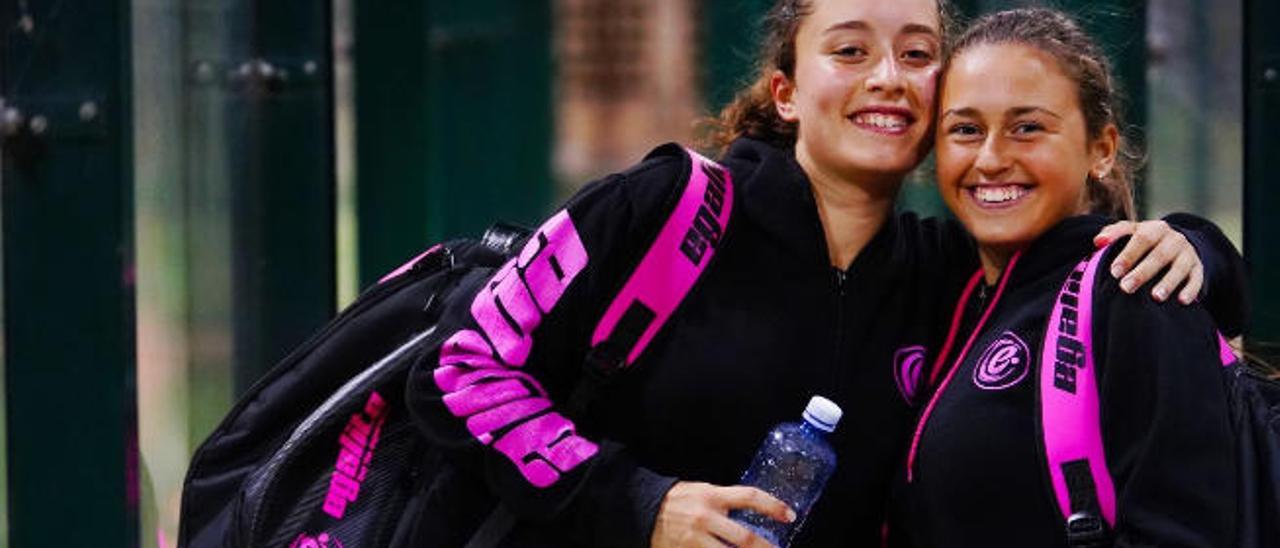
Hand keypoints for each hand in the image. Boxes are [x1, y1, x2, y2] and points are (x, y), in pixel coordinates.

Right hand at [650, 481, 793, 547]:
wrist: (644, 508)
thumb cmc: (678, 499)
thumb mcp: (703, 491)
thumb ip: (726, 502)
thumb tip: (753, 513)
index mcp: (712, 496)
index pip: (750, 497)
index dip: (773, 506)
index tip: (789, 515)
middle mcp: (705, 517)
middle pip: (745, 538)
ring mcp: (695, 538)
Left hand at [1094, 220, 1201, 303]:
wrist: (1176, 242)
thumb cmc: (1144, 240)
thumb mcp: (1131, 231)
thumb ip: (1113, 234)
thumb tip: (1098, 241)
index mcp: (1156, 228)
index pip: (1142, 238)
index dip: (1128, 254)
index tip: (1114, 271)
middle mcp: (1174, 239)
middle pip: (1159, 255)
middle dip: (1142, 273)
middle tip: (1126, 287)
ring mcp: (1188, 254)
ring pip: (1179, 268)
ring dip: (1168, 282)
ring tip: (1156, 297)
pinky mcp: (1198, 268)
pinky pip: (1197, 279)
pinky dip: (1191, 289)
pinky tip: (1182, 301)